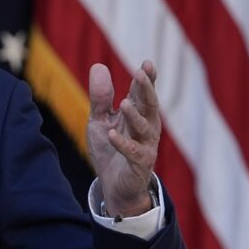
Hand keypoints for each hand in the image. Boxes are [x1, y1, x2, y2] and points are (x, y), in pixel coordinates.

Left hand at [87, 60, 160, 217]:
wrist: (113, 186)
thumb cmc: (110, 149)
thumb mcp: (100, 120)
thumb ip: (100, 97)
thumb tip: (98, 66)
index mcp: (139, 114)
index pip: (144, 93)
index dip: (146, 79)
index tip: (147, 63)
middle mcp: (147, 128)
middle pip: (150, 105)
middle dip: (146, 89)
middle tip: (140, 73)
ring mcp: (145, 146)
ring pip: (145, 128)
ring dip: (135, 115)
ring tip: (124, 102)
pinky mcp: (140, 165)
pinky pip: (133, 153)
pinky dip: (123, 143)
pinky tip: (111, 134)